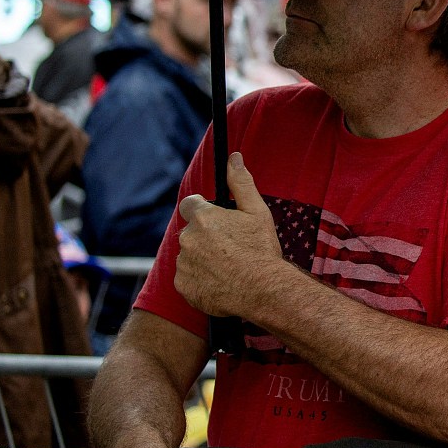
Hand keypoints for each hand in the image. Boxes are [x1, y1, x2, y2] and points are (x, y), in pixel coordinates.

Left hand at [176, 153, 284, 317]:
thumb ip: (241, 183)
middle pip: (191, 233)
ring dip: (202, 259)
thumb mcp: (257, 212)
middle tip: (230, 248)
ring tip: (228, 268)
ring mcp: (184, 264)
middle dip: (205, 237)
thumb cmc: (262, 250)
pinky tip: (220, 282)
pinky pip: (187, 279)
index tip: (216, 220)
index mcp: (203, 218)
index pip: (189, 205)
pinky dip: (199, 280)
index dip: (201, 210)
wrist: (263, 290)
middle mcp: (188, 239)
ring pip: (189, 256)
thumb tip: (234, 158)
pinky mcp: (184, 286)